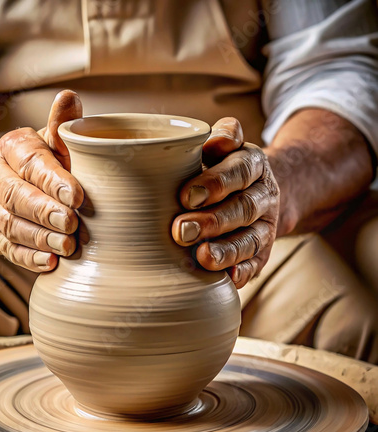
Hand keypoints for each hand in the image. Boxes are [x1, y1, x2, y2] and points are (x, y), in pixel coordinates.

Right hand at [0, 90, 83, 271]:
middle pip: (17, 197)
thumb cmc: (40, 160)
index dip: (54, 181)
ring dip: (40, 238)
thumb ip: (62, 125)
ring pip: (10, 225)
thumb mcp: (51, 140)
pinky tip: (51, 263)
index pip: (31, 163)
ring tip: (67, 246)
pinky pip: (6, 248)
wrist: (5, 180)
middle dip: (46, 213)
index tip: (78, 196)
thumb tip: (70, 97)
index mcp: (11, 148)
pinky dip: (29, 258)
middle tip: (72, 225)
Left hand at [172, 118, 279, 287]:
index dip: (216, 184)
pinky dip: (244, 272)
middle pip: (244, 208)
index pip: (240, 171)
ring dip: (227, 250)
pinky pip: (258, 264)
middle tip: (181, 230)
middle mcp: (264, 195)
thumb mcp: (223, 147)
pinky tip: (229, 278)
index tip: (186, 196)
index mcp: (253, 164)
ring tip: (202, 257)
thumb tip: (214, 140)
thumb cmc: (222, 167)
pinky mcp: (263, 252)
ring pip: (251, 239)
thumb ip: (220, 139)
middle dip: (213, 221)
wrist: (255, 189)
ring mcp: (265, 226)